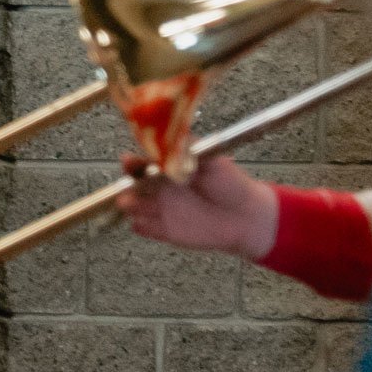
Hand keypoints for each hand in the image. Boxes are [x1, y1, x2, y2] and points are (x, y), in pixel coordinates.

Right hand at [120, 154, 279, 257]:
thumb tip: (170, 140)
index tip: (129, 161)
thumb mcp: (211, 159)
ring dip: (127, 204)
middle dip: (125, 184)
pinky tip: (142, 223)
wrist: (245, 214)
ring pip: (132, 206)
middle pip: (131, 184)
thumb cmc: (230, 184)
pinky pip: (143, 228)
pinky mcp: (164, 230)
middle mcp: (160, 187)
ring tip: (130, 204)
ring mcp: (160, 209)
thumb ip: (189, 149)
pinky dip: (139, 226)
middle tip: (129, 185)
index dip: (133, 162)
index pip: (142, 163)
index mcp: (168, 169)